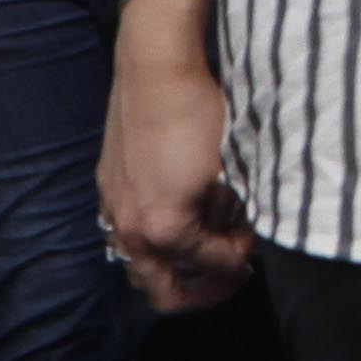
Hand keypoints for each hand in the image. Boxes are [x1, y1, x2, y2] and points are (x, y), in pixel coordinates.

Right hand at [97, 35, 254, 312]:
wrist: (156, 69)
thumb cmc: (199, 114)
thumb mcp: (229, 170)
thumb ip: (231, 214)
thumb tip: (239, 232)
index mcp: (164, 227)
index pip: (210, 265)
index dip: (239, 260)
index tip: (254, 246)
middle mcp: (129, 228)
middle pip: (162, 292)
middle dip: (201, 288)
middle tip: (230, 272)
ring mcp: (112, 210)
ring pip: (141, 266)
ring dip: (175, 267)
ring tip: (207, 248)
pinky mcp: (107, 189)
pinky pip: (127, 236)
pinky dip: (154, 241)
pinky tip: (180, 219)